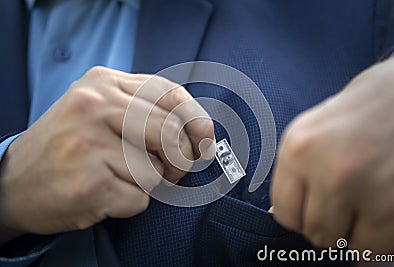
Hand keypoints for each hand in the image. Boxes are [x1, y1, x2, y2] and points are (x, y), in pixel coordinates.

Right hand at [0, 66, 214, 243]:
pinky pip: (141, 199)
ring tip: (118, 177)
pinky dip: (130, 203)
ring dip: (148, 183)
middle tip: (169, 169)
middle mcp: (95, 107)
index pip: (171, 94)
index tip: (205, 141)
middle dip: (180, 160)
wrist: (12, 182)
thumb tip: (198, 131)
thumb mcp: (99, 108)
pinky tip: (104, 193)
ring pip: (158, 171)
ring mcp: (90, 145)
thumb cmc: (66, 145)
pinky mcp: (90, 184)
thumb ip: (145, 109)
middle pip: (172, 134)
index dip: (197, 121)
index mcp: (103, 83)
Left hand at [271, 56, 393, 254]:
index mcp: (301, 148)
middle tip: (343, 205)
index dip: (299, 213)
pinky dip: (386, 240)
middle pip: (317, 233)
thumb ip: (301, 172)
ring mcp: (372, 191)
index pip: (284, 213)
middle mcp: (333, 171)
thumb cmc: (369, 105)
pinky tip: (386, 211)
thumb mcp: (317, 128)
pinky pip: (386, 250)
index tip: (310, 208)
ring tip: (368, 203)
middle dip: (330, 224)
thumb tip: (295, 212)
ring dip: (359, 233)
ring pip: (353, 248)